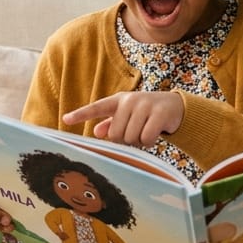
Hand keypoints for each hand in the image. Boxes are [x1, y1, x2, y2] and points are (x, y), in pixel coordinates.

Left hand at [64, 91, 183, 146]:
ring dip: (139, 141)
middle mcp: (129, 100)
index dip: (81, 114)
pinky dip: (150, 141)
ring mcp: (145, 105)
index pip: (97, 107)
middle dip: (126, 140)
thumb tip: (96, 131)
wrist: (176, 106)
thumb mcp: (128, 115)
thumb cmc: (147, 113)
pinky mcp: (159, 113)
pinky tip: (155, 134)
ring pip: (131, 137)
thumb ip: (112, 123)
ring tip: (146, 131)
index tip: (66, 119)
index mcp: (118, 101)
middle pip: (116, 134)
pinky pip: (146, 137)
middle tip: (136, 133)